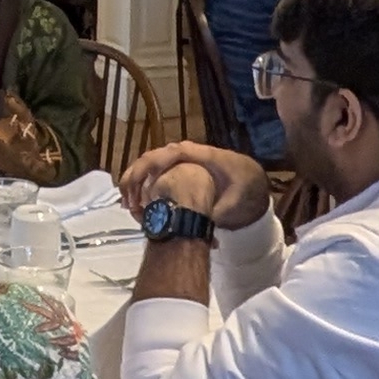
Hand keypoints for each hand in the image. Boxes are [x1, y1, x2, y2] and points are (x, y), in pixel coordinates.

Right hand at [120, 142, 270, 230]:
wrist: (249, 178)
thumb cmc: (242, 185)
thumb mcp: (236, 200)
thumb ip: (219, 211)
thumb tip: (199, 225)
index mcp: (200, 155)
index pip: (170, 154)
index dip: (152, 168)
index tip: (142, 191)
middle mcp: (184, 153)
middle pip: (150, 157)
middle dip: (134, 179)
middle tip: (129, 205)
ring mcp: (176, 159)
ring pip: (146, 165)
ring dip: (133, 184)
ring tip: (129, 208)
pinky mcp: (174, 168)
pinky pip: (151, 173)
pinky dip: (140, 186)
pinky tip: (136, 205)